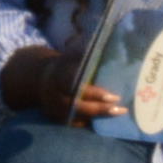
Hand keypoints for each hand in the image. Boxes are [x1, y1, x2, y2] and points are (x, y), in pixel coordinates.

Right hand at [0, 46, 119, 121]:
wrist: (41, 80)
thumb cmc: (65, 65)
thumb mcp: (72, 55)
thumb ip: (87, 52)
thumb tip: (112, 38)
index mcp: (60, 76)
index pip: (77, 86)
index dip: (94, 93)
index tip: (113, 96)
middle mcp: (55, 94)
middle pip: (78, 105)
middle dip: (100, 107)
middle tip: (120, 107)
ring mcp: (54, 109)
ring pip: (77, 116)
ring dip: (98, 117)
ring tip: (118, 113)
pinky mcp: (56, 118)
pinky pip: (74, 123)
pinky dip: (89, 123)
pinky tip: (104, 121)